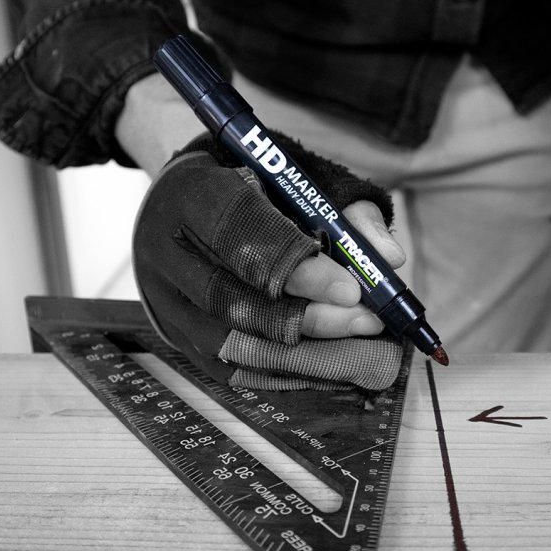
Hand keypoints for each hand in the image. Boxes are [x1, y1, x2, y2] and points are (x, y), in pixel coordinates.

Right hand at [132, 133, 406, 390]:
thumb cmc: (253, 187)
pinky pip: (227, 367)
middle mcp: (161, 250)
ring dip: (301, 352)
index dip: (297, 267)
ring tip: (358, 348)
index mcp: (188, 194)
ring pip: (227, 340)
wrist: (188, 202)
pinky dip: (281, 372)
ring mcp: (162, 299)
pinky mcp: (174, 335)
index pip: (239, 235)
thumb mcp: (299, 178)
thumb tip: (389, 259)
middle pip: (230, 297)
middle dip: (308, 316)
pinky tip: (326, 366)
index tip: (353, 289)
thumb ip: (347, 211)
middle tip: (366, 322)